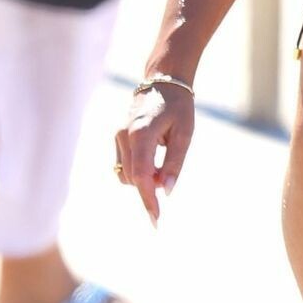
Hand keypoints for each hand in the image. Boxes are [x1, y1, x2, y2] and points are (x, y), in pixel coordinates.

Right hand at [114, 82, 194, 225]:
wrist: (163, 82)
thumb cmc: (179, 107)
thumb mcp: (185, 134)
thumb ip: (175, 163)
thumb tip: (166, 192)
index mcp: (141, 134)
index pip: (142, 176)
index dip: (149, 200)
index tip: (156, 219)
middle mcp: (124, 136)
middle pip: (134, 178)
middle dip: (150, 189)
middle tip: (169, 178)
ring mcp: (118, 136)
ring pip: (127, 175)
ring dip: (144, 179)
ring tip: (164, 165)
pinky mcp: (117, 138)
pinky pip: (124, 166)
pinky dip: (138, 171)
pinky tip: (153, 162)